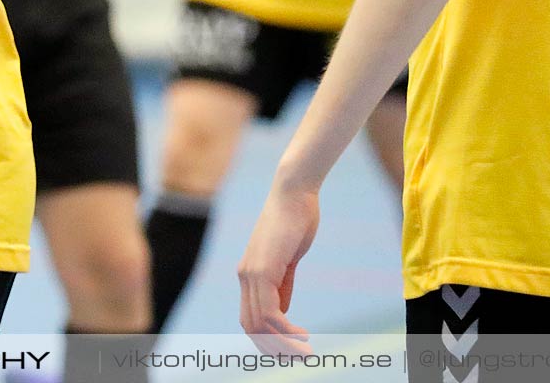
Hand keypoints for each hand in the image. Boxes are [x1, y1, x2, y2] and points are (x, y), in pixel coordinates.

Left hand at [238, 183, 319, 354]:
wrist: (294, 193)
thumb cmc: (294, 221)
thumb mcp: (287, 259)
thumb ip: (282, 284)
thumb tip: (281, 311)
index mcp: (249, 274)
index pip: (249, 318)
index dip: (267, 338)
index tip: (291, 348)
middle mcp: (245, 276)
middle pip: (250, 326)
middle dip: (274, 347)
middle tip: (299, 357)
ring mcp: (251, 273)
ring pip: (258, 323)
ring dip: (282, 343)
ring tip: (304, 350)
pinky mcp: (263, 269)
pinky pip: (270, 312)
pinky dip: (285, 329)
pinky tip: (302, 334)